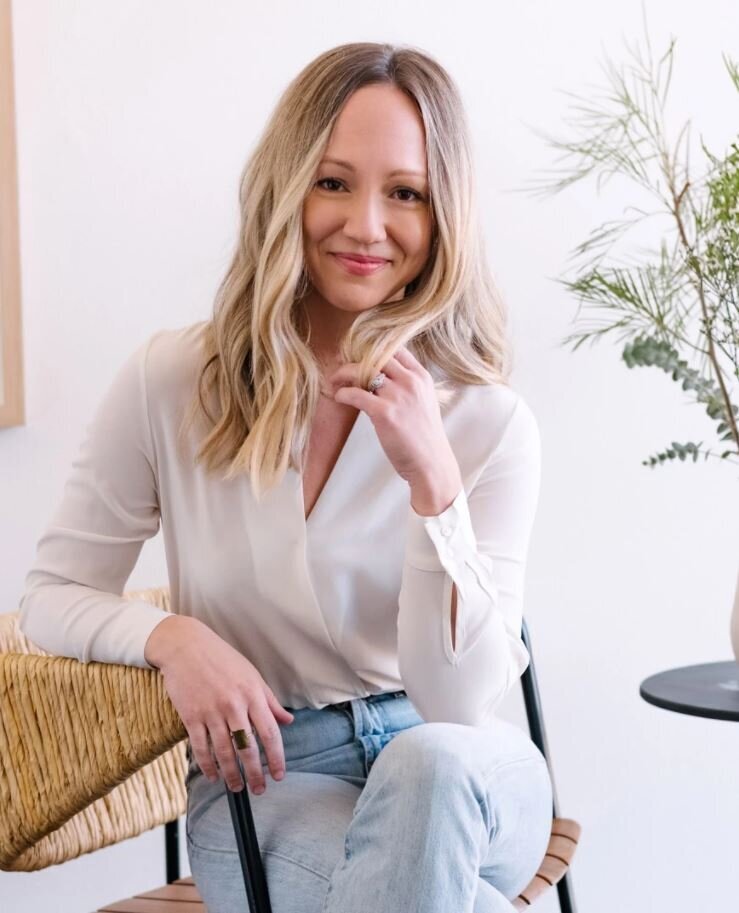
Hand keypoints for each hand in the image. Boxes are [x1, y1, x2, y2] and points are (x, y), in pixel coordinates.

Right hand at [144, 615, 293, 794]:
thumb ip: (270, 701)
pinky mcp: (190, 716)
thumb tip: (287, 721)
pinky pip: (200, 747)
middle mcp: (234, 705)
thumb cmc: (222, 659)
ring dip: (231, 775)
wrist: (185, 646)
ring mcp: (211, 711)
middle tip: (259, 790)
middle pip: (248, 748)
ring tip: (236, 788)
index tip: (278, 775)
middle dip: (255, 774)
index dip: (276, 758)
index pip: (269, 733)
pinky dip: (207, 765)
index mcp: (252, 694)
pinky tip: (213, 776)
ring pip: (224, 752)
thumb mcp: (252, 675)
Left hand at [328, 344, 458, 487]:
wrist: (432, 464)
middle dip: (356, 360)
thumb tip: (382, 378)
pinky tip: (339, 397)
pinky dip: (343, 394)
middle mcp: (411, 382)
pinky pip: (355, 394)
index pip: (396, 349)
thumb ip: (408, 387)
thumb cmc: (425, 438)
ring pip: (362, 371)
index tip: (361, 358)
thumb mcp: (424, 402)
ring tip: (334, 382)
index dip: (375, 350)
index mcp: (421, 377)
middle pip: (376, 356)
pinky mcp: (384, 413)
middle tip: (341, 369)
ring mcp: (398, 396)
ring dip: (344, 375)